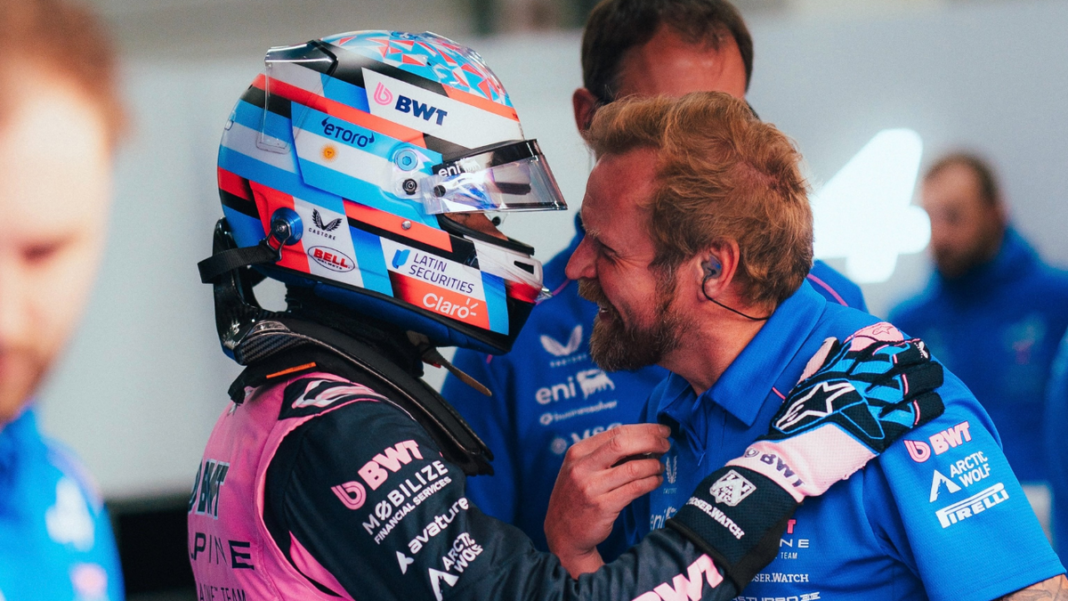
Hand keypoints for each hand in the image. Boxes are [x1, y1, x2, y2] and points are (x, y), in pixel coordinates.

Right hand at [545, 424, 670, 576]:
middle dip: (651, 441)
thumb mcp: (580, 469)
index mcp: (577, 452)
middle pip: (623, 443)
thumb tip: (642, 440)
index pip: (616, 432)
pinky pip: (634, 489)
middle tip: (666, 444)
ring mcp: (591, 487)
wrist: (562, 532)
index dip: (643, 429)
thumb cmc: (577, 496)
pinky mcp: (602, 507)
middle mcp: (582, 467)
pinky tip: (656, 481)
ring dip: (653, 465)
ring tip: (660, 466)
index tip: (661, 431)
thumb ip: (604, 454)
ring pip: (632, 468)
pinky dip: (650, 482)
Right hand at [666, 323, 943, 590]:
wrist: (790, 460)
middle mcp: (854, 385)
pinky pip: (912, 415)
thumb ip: (819, 364)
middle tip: (926, 355)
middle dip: (913, 357)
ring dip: (926, 377)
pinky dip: (928, 406)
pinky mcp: (879, 432)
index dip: (890, 344)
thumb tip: (832, 342)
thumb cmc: (791, 425)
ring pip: (907, 385)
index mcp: (835, 372)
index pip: (869, 349)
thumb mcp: (802, 386)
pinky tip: (937, 402)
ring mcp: (869, 408)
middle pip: (894, 363)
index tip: (904, 341)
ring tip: (936, 375)